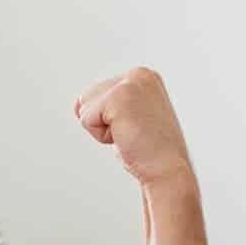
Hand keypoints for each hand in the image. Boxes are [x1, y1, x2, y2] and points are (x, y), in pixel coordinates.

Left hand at [75, 68, 198, 192]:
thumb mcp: (128, 119)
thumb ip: (106, 105)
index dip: (110, 118)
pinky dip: (101, 136)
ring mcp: (129, 84)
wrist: (168, 170)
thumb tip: (77, 105)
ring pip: (85, 107)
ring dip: (102, 129)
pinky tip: (126, 138)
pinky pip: (86, 120)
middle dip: (104, 121)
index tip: (137, 127)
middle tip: (133, 132)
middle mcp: (138, 74)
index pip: (99, 93)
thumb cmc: (150, 150)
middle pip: (88, 96)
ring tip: (130, 134)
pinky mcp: (117, 98)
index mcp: (143, 76)